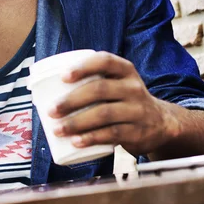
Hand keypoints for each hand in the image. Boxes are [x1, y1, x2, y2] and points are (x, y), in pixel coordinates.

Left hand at [47, 52, 176, 156]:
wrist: (161, 122)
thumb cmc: (123, 98)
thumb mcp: (115, 82)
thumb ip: (91, 79)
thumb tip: (43, 85)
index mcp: (124, 70)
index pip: (104, 61)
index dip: (83, 67)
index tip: (62, 77)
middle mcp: (133, 87)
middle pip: (99, 89)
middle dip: (71, 100)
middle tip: (51, 110)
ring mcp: (137, 110)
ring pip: (104, 114)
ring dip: (77, 122)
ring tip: (57, 129)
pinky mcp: (138, 132)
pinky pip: (112, 134)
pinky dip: (91, 138)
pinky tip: (76, 141)